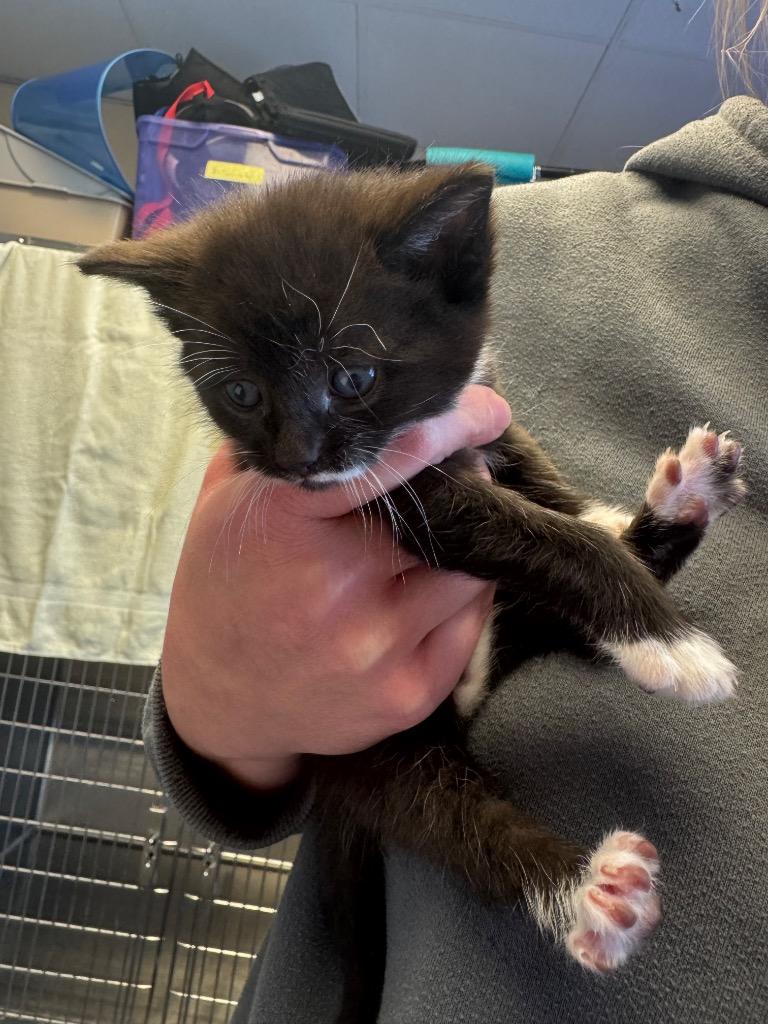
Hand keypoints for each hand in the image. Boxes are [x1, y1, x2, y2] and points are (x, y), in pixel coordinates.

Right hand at [161, 385, 511, 789]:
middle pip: (443, 518)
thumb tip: (342, 400)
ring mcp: (375, 647)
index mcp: (287, 526)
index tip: (487, 407)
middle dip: (462, 489)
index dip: (447, 426)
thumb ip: (277, 453)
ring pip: (468, 574)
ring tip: (441, 539)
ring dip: (466, 548)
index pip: (387, 459)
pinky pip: (469, 626)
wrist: (219, 704)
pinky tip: (430, 592)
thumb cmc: (226, 591)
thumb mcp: (225, 508)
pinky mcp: (408, 694)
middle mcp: (335, 587)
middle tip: (461, 477)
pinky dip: (461, 600)